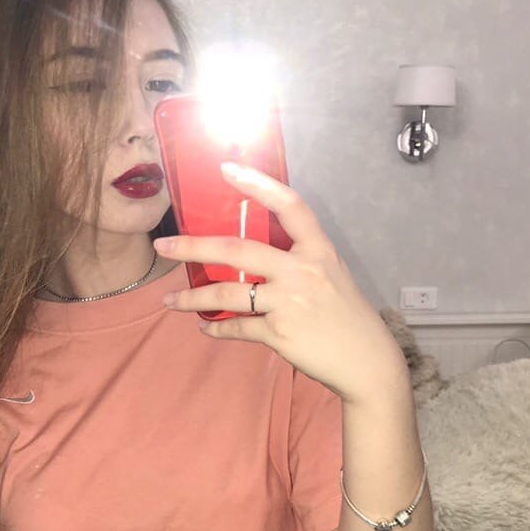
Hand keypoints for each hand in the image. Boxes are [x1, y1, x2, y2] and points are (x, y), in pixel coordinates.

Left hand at [153, 162, 406, 404]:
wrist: (367, 362)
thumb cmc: (347, 316)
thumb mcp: (331, 274)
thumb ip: (298, 260)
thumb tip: (253, 256)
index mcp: (319, 250)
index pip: (289, 206)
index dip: (258, 183)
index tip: (226, 169)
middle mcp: (302, 271)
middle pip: (237, 250)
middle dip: (192, 247)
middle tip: (162, 245)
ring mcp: (289, 302)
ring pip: (226, 294)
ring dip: (191, 298)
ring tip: (170, 300)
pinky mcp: (278, 334)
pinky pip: (236, 327)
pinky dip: (216, 328)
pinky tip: (205, 327)